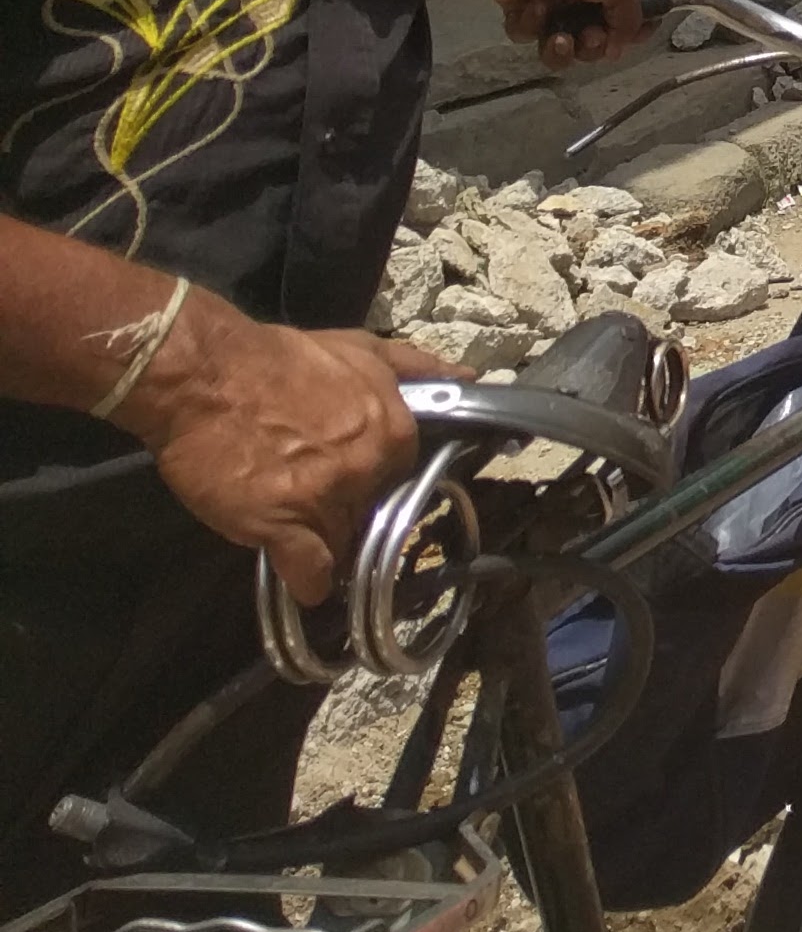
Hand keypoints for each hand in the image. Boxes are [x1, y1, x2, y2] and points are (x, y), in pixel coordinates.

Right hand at [111, 300, 422, 605]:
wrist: (206, 375)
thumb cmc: (280, 358)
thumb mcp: (361, 349)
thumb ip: (417, 368)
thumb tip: (466, 380)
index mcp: (394, 432)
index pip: (400, 480)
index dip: (372, 485)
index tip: (348, 484)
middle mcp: (369, 469)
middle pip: (373, 515)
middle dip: (348, 514)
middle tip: (314, 502)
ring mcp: (327, 500)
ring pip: (344, 546)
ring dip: (325, 546)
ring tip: (297, 531)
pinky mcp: (283, 528)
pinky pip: (310, 575)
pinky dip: (306, 582)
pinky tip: (299, 579)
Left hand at [475, 0, 651, 62]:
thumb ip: (629, 20)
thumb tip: (617, 50)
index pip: (642, 12)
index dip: (638, 31)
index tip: (630, 38)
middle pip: (600, 39)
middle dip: (594, 46)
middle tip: (589, 36)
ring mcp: (557, 5)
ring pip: (563, 46)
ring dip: (562, 49)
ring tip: (557, 38)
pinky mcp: (523, 10)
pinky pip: (528, 34)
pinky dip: (530, 25)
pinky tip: (532, 6)